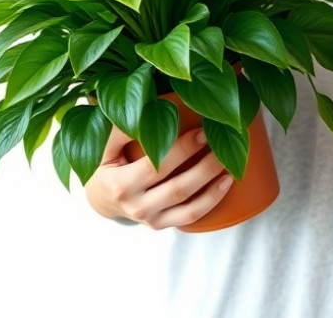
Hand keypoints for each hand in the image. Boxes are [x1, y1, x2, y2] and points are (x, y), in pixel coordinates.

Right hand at [85, 126, 233, 229]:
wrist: (102, 200)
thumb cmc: (107, 166)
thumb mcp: (105, 147)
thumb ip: (122, 130)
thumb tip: (147, 107)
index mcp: (121, 185)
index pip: (156, 166)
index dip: (182, 150)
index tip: (203, 132)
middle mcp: (137, 207)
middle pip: (177, 188)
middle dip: (204, 165)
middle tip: (222, 144)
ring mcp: (151, 220)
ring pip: (189, 206)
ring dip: (213, 184)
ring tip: (230, 163)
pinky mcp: (162, 225)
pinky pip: (191, 216)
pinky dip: (212, 200)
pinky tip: (227, 182)